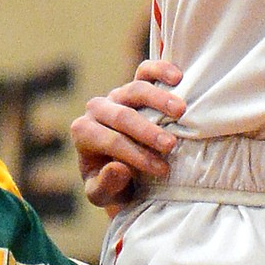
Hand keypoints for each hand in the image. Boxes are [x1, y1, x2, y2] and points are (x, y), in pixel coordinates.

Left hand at [70, 59, 184, 212]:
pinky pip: (145, 71)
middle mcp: (97, 109)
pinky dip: (160, 70)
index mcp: (83, 133)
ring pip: (135, 90)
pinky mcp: (134, 82)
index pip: (110, 141)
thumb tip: (118, 168)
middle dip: (147, 131)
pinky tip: (178, 78)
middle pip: (122, 116)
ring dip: (158, 100)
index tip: (162, 169)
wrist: (119, 167)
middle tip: (170, 145)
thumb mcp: (102, 194)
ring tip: (181, 112)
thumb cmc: (110, 182)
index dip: (135, 154)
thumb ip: (105, 186)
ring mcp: (116, 94)